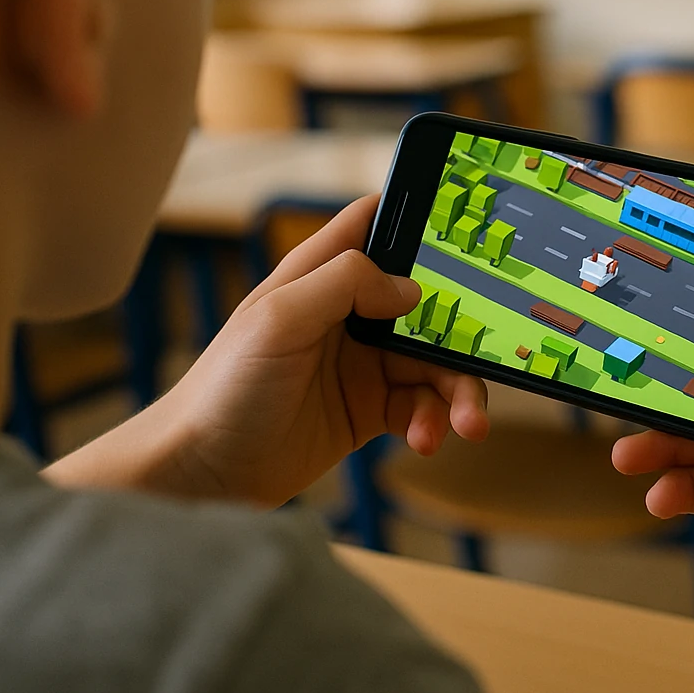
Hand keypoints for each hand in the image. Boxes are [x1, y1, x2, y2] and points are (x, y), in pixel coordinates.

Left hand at [48, 196, 489, 506]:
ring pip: (433, 363)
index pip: (377, 224)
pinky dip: (434, 423)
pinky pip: (421, 409)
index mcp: (321, 275)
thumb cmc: (224, 388)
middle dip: (464, 327)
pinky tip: (425, 440)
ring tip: (466, 424)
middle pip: (427, 302)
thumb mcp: (279, 318)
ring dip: (457, 390)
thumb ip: (345, 284)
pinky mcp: (367, 412)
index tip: (472, 228)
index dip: (422, 218)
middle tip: (491, 352)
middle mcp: (346, 314)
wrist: (202, 475)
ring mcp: (360, 364)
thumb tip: (410, 288)